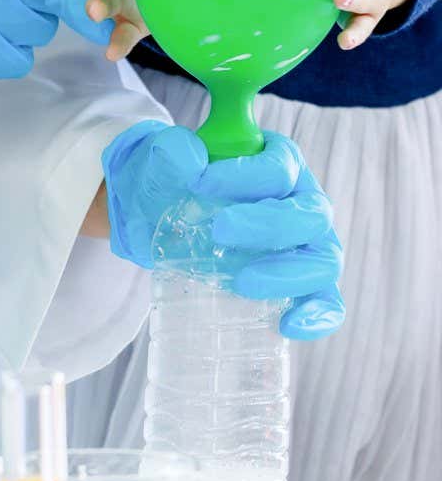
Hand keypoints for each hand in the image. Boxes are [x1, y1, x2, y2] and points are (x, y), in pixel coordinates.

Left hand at [102, 121, 344, 339]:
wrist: (155, 214)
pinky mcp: (298, 282)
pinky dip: (317, 315)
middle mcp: (300, 200)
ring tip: (243, 282)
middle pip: (311, 214)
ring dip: (290, 274)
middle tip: (220, 230)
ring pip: (324, 260)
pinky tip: (289, 326)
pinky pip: (325, 302)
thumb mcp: (162, 162)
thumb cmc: (171, 182)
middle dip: (269, 225)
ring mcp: (303, 244)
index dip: (246, 175)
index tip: (201, 181)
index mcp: (277, 161)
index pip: (279, 167)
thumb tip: (190, 159)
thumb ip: (171, 154)